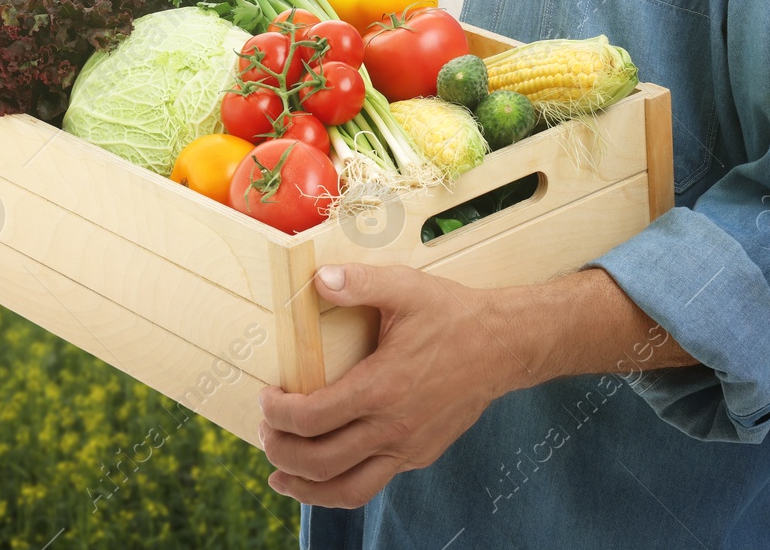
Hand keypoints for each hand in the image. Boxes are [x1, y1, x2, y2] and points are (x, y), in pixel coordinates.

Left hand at [258, 263, 530, 507]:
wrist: (504, 345)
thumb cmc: (453, 315)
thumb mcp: (406, 288)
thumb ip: (359, 283)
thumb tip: (317, 280)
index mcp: (381, 388)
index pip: (311, 418)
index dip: (277, 413)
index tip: (265, 397)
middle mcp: (393, 427)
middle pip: (320, 461)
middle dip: (281, 451)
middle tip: (264, 433)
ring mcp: (408, 447)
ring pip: (347, 489)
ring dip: (306, 488)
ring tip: (280, 477)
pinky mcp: (420, 455)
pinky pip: (372, 485)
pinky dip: (339, 488)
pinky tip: (323, 475)